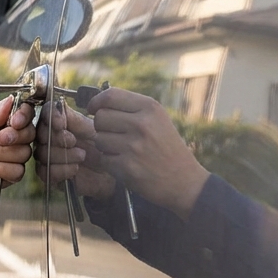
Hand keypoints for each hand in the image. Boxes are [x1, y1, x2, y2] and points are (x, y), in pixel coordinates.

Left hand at [0, 97, 35, 198]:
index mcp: (5, 120)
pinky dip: (2, 168)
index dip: (24, 116)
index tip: (15, 121)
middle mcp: (12, 137)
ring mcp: (11, 155)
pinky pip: (17, 171)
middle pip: (29, 133)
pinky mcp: (7, 173)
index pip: (26, 114)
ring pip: (24, 153)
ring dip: (3, 152)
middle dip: (15, 135)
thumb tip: (10, 101)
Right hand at [33, 102, 96, 192]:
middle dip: (57, 138)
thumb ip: (74, 119)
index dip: (50, 117)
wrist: (110, 170)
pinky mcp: (49, 174)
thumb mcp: (91, 130)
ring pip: (42, 153)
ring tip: (81, 155)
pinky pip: (45, 172)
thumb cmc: (102, 147)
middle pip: (40, 134)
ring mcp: (47, 156)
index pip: (45, 113)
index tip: (61, 124)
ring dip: (62, 155)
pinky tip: (75, 168)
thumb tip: (58, 106)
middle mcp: (49, 137)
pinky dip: (61, 170)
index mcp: (59, 122)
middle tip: (74, 141)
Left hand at [87, 88, 208, 217]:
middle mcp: (142, 124)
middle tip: (115, 135)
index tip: (92, 108)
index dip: (96, 102)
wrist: (185, 181)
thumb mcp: (157, 120)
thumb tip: (95, 102)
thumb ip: (130, 108)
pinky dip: (110, 162)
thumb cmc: (167, 148)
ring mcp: (134, 146)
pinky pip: (102, 158)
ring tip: (124, 151)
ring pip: (98, 138)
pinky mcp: (126, 166)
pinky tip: (126, 164)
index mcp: (150, 108)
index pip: (110, 96)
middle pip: (100, 117)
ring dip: (105, 146)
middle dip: (102, 126)